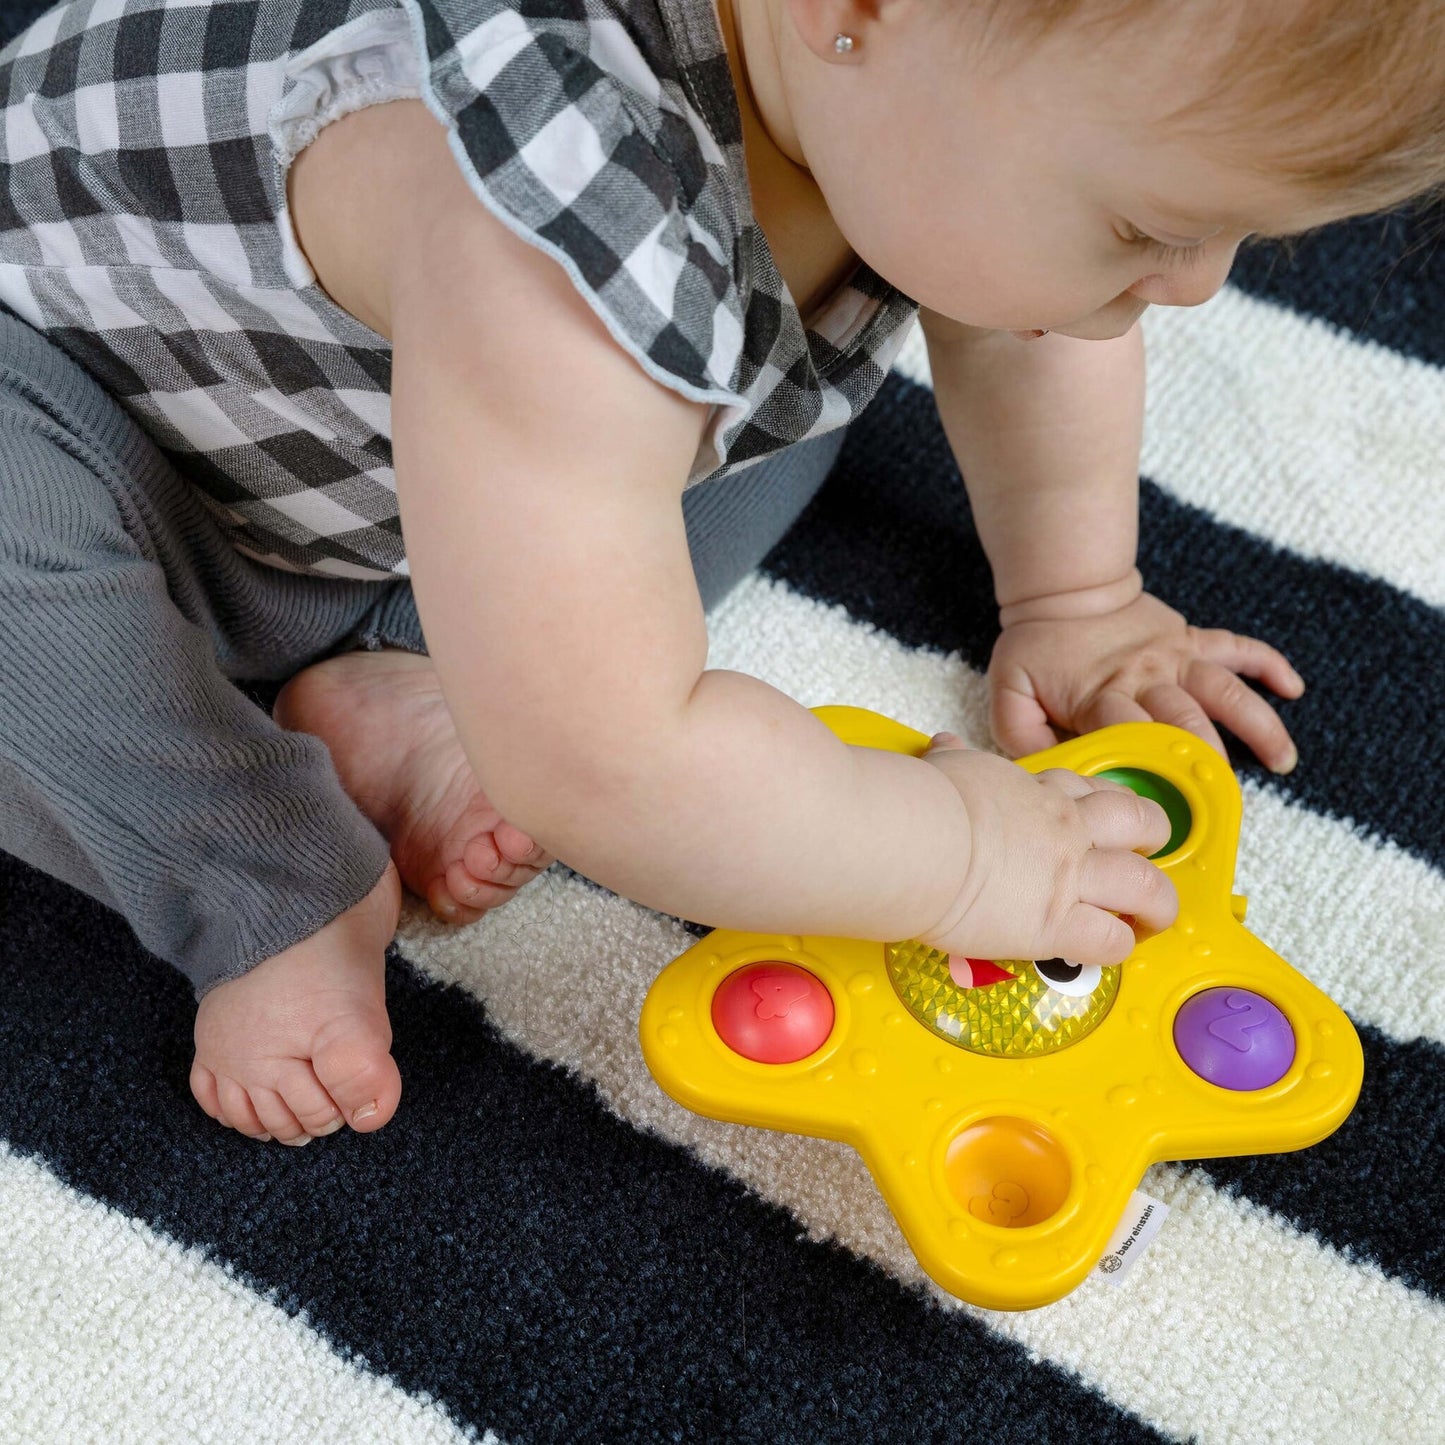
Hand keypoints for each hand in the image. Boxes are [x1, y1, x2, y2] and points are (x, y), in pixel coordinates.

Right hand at [919, 733, 1177, 964]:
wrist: (915, 838)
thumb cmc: (922, 802)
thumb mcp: (946, 767)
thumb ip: (954, 760)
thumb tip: (944, 743)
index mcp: (1038, 792)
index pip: (1091, 792)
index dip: (1105, 807)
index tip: (1099, 821)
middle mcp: (1064, 830)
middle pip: (1141, 823)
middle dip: (1152, 840)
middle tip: (1143, 859)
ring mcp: (1067, 876)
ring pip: (1145, 885)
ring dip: (1156, 904)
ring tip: (1149, 919)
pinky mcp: (1055, 923)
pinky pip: (1110, 940)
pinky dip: (1117, 948)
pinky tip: (1109, 950)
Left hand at [988, 587, 1304, 771]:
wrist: (1062, 588)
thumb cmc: (1036, 646)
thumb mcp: (1009, 691)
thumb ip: (1021, 735)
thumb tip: (1047, 772)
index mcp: (1101, 695)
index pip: (1129, 736)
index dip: (1148, 768)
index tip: (1164, 804)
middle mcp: (1146, 676)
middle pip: (1186, 719)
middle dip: (1209, 759)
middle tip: (1230, 799)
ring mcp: (1174, 656)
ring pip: (1224, 689)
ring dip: (1257, 723)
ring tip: (1283, 760)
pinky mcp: (1191, 639)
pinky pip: (1237, 647)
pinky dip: (1268, 663)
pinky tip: (1293, 688)